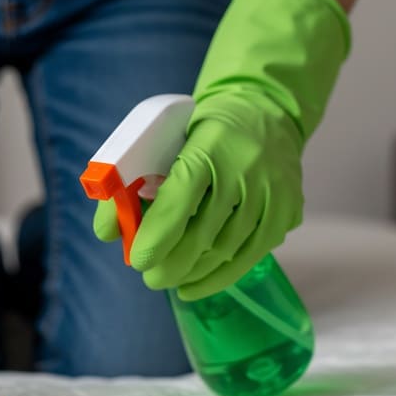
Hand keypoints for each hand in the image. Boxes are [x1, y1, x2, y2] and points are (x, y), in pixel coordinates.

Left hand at [93, 92, 302, 300]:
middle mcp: (245, 168)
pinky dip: (220, 276)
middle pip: (205, 232)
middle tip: (150, 277)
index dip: (158, 235)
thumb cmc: (201, 130)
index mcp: (209, 145)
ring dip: (193, 272)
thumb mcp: (165, 139)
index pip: (181, 197)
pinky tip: (195, 285)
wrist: (264, 110)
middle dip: (172, 264)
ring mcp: (271, 191)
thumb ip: (130, 182)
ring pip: (227, 249)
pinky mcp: (287, 210)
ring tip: (169, 278)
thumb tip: (108, 231)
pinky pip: (251, 255)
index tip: (139, 261)